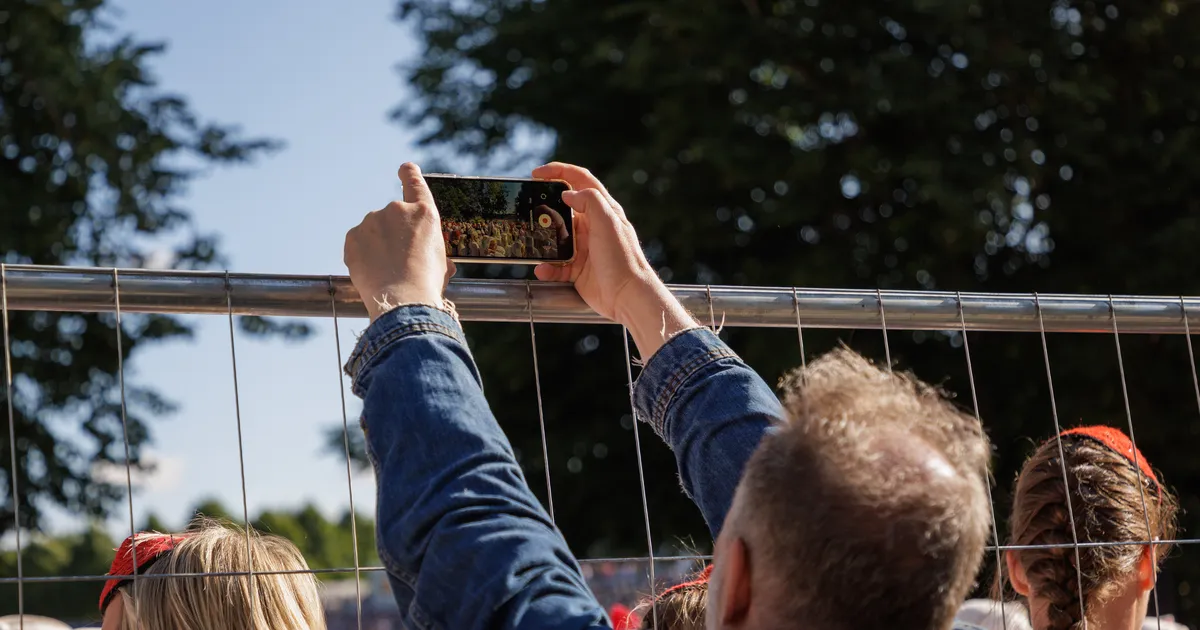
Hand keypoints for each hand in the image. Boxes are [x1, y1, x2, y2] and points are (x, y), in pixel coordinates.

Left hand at [344, 163, 455, 321]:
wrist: (402, 300)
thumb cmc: (427, 284)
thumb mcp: (440, 263)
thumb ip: (432, 250)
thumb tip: (435, 260)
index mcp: (424, 213)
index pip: (414, 182)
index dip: (408, 173)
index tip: (404, 168)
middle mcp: (397, 210)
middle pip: (393, 216)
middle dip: (394, 234)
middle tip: (400, 260)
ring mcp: (372, 221)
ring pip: (374, 231)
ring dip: (378, 245)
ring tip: (387, 271)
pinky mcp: (353, 236)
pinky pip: (358, 243)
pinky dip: (363, 254)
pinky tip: (373, 271)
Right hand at [532, 162, 695, 357]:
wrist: (627, 297)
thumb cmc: (623, 259)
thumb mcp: (608, 222)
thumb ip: (589, 201)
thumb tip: (568, 194)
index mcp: (603, 210)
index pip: (580, 181)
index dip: (558, 172)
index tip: (537, 174)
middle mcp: (593, 226)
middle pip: (563, 209)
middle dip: (544, 207)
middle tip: (528, 207)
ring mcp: (584, 248)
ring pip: (555, 238)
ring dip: (542, 241)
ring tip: (532, 241)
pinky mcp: (577, 269)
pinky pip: (556, 264)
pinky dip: (547, 267)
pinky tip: (543, 269)